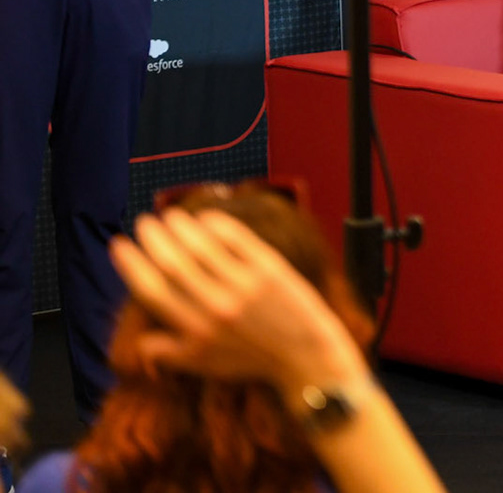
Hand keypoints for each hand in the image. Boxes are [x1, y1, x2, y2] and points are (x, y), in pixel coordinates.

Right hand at [108, 208, 365, 394]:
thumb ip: (169, 354)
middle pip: (173, 263)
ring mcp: (244, 287)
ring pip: (203, 247)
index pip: (151, 291)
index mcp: (194, 331)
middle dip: (153, 239)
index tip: (119, 245)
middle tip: (144, 222)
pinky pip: (238, 240)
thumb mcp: (204, 366)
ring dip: (181, 227)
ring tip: (170, 215)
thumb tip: (139, 343)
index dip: (131, 265)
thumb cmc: (252, 360)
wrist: (305, 356)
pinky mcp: (270, 269)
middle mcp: (216, 308)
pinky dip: (218, 225)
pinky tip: (206, 217)